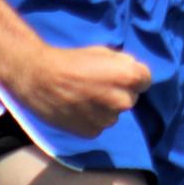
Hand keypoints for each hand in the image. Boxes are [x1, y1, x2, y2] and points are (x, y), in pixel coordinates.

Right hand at [8, 43, 151, 137]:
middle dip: (119, 91)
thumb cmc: (69, 60)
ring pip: (114, 113)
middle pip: (130, 98)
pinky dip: (91, 118)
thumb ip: (121, 62)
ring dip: (105, 107)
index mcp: (126, 77)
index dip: (132, 75)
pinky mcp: (92, 133)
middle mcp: (122, 102)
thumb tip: (131, 69)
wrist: (38, 78)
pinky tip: (76, 108)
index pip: (146, 79)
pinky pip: (99, 124)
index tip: (118, 73)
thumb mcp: (100, 51)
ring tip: (83, 96)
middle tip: (97, 84)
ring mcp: (107, 120)